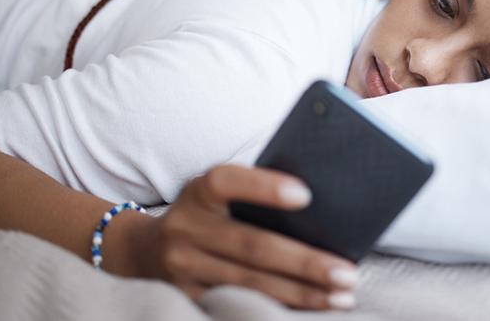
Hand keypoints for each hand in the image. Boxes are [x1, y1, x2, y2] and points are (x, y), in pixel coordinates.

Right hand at [135, 164, 358, 309]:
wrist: (143, 251)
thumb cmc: (204, 213)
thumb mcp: (216, 192)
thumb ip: (252, 192)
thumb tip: (318, 204)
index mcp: (199, 192)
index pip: (227, 181)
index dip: (265, 187)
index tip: (306, 195)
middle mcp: (186, 228)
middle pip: (251, 246)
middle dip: (305, 262)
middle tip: (347, 273)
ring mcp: (183, 268)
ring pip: (249, 284)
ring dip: (301, 294)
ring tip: (341, 298)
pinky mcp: (186, 298)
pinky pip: (237, 306)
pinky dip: (278, 309)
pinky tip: (311, 312)